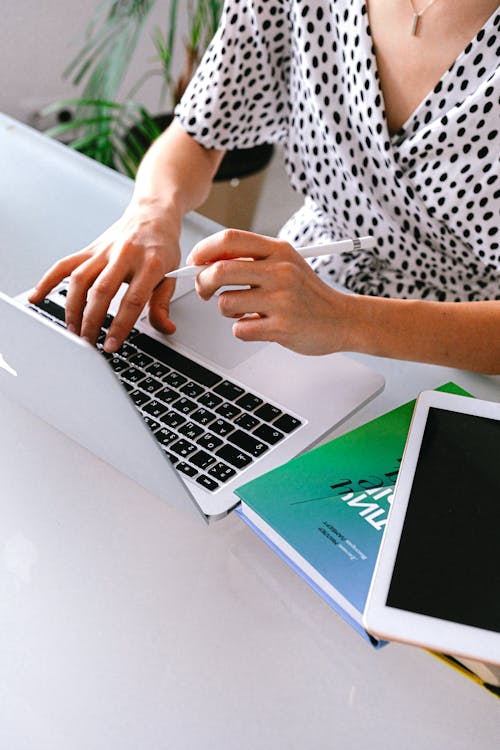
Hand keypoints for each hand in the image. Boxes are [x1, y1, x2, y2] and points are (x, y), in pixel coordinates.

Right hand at [28, 199, 181, 351]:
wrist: (152, 214)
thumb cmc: (162, 247)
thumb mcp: (171, 276)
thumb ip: (163, 304)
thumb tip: (165, 328)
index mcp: (150, 263)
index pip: (132, 300)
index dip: (120, 326)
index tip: (111, 345)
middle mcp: (124, 255)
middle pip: (101, 291)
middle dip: (91, 321)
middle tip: (88, 342)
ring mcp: (103, 251)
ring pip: (80, 279)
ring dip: (72, 308)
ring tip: (73, 331)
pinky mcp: (89, 249)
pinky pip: (64, 265)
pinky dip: (48, 281)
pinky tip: (37, 298)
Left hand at [189, 229, 351, 355]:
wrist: (342, 319)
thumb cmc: (308, 293)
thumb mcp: (285, 263)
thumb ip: (251, 260)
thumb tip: (207, 261)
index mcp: (278, 251)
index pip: (229, 239)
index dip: (204, 250)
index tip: (196, 262)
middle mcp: (280, 271)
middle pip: (220, 271)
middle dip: (203, 283)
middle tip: (205, 292)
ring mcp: (282, 300)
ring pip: (226, 303)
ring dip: (226, 311)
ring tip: (244, 312)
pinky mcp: (283, 327)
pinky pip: (241, 330)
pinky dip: (242, 330)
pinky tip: (258, 326)